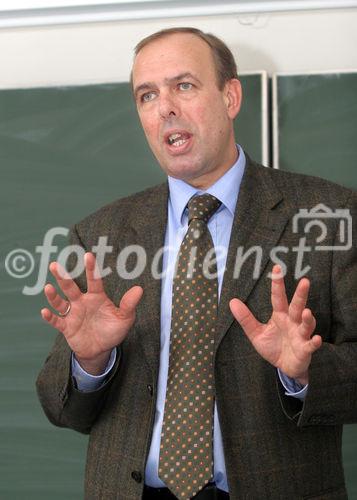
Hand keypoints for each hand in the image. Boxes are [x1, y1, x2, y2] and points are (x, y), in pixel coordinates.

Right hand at [41, 252, 142, 374]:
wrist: (101, 349)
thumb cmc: (113, 330)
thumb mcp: (124, 318)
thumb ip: (129, 304)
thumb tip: (139, 289)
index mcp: (97, 297)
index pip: (94, 280)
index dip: (91, 268)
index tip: (88, 255)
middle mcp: (82, 302)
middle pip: (71, 287)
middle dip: (62, 277)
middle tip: (54, 265)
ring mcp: (73, 314)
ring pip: (60, 302)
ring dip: (53, 296)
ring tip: (48, 287)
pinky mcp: (67, 327)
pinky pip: (57, 321)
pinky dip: (50, 317)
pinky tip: (45, 311)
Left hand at [229, 265, 321, 384]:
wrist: (285, 368)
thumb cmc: (273, 347)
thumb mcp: (256, 333)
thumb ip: (245, 318)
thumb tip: (232, 301)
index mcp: (280, 316)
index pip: (278, 297)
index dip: (277, 283)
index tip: (277, 267)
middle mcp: (292, 322)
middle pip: (297, 306)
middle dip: (301, 294)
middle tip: (305, 281)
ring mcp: (300, 335)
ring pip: (306, 324)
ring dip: (308, 318)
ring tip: (306, 312)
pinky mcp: (305, 349)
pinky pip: (311, 344)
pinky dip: (314, 342)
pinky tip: (317, 339)